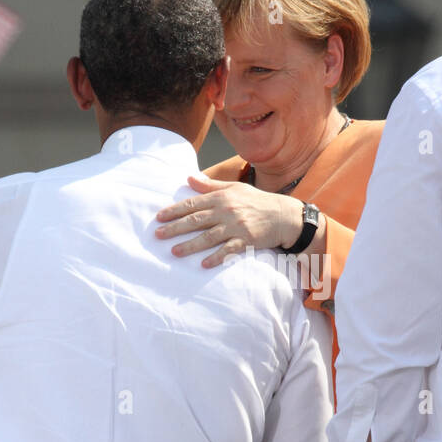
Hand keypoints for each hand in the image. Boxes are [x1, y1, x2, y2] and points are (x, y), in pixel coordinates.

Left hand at [155, 176, 303, 266]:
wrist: (283, 215)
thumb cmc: (257, 201)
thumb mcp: (234, 188)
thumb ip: (210, 185)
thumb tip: (189, 178)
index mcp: (221, 197)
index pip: (193, 203)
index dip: (174, 210)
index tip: (159, 217)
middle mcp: (226, 211)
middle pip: (196, 220)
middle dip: (175, 228)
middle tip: (158, 235)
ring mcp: (236, 226)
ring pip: (208, 237)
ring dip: (190, 245)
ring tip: (174, 252)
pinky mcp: (246, 240)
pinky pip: (228, 250)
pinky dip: (216, 257)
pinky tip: (203, 264)